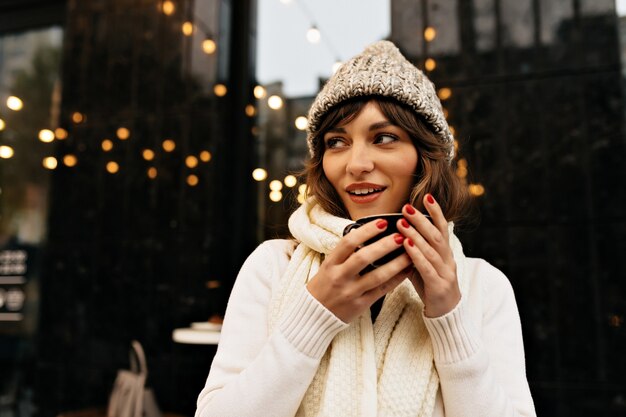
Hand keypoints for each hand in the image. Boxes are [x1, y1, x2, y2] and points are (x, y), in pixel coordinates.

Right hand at [306, 219, 412, 322]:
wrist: (314, 314)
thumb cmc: (324, 285)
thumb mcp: (328, 266)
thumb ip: (345, 253)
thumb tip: (367, 233)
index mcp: (330, 264)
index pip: (348, 242)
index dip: (366, 230)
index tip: (383, 222)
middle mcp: (340, 277)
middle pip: (364, 257)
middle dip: (384, 245)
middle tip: (400, 235)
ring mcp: (350, 292)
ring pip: (377, 276)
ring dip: (396, 263)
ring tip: (410, 252)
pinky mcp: (360, 305)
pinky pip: (382, 291)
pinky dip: (396, 279)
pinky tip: (407, 270)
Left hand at [398, 194, 460, 317]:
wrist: (446, 313)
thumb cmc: (431, 285)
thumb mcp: (424, 264)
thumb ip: (415, 249)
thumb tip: (397, 232)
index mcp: (445, 252)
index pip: (442, 227)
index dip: (436, 211)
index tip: (427, 196)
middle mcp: (448, 259)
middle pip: (436, 235)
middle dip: (422, 220)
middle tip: (407, 207)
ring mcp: (445, 272)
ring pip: (433, 249)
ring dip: (417, 235)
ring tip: (403, 223)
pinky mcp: (439, 286)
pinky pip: (427, 268)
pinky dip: (417, 255)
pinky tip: (407, 245)